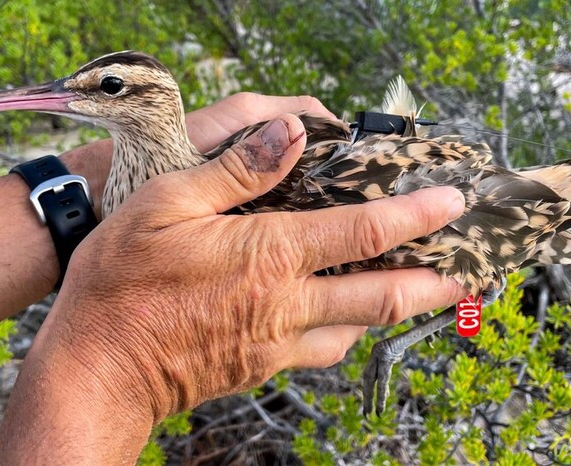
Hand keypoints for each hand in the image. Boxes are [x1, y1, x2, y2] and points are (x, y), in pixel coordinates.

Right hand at [0, 113, 466, 461]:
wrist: (99, 368)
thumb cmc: (123, 282)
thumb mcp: (168, 204)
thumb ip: (238, 169)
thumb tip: (292, 134)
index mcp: (271, 256)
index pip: (366, 233)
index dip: (417, 215)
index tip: (452, 203)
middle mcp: (287, 304)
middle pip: (385, 295)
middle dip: (436, 281)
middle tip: (471, 270)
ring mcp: (278, 342)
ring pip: (360, 329)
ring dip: (398, 309)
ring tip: (420, 290)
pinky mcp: (262, 367)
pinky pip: (323, 351)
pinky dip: (349, 332)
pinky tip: (346, 321)